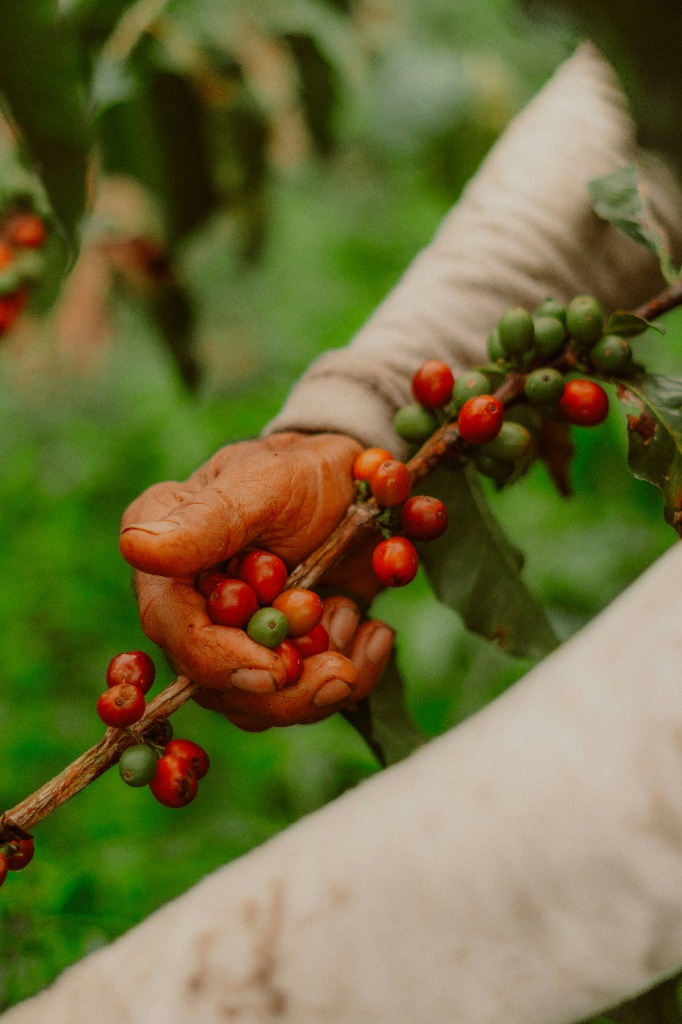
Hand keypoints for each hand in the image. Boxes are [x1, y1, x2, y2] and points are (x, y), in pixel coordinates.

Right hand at [119, 431, 393, 728]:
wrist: (351, 482)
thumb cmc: (298, 471)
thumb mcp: (261, 484)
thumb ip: (207, 521)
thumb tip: (137, 549)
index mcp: (167, 564)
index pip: (178, 632)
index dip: (224, 663)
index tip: (278, 671)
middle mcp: (193, 611)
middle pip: (219, 687)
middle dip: (286, 690)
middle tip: (342, 673)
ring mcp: (238, 640)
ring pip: (265, 701)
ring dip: (322, 679)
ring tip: (353, 614)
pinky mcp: (284, 656)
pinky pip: (307, 694)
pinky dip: (352, 673)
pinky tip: (375, 632)